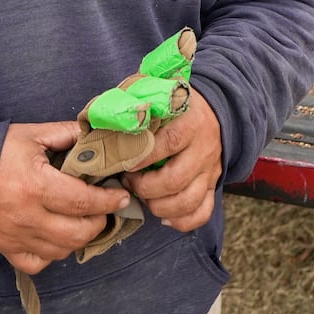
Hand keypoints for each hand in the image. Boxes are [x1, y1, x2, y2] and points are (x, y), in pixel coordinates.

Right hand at [0, 121, 134, 273]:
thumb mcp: (33, 135)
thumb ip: (67, 133)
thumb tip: (97, 133)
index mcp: (36, 185)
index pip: (84, 201)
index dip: (109, 200)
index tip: (122, 195)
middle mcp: (27, 216)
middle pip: (77, 232)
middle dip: (100, 221)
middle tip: (106, 208)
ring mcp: (16, 236)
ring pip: (62, 250)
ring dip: (80, 238)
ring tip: (87, 220)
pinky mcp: (6, 248)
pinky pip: (38, 263)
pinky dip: (54, 254)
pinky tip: (59, 237)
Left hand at [122, 90, 222, 232]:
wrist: (218, 109)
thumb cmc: (175, 103)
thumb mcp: (157, 92)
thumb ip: (131, 103)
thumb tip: (96, 117)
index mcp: (189, 122)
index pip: (169, 142)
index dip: (144, 157)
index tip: (124, 163)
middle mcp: (203, 148)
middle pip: (176, 179)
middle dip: (146, 188)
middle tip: (128, 182)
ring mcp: (209, 169)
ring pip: (188, 201)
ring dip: (159, 207)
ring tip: (143, 198)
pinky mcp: (213, 185)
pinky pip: (202, 212)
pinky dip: (182, 221)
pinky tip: (164, 216)